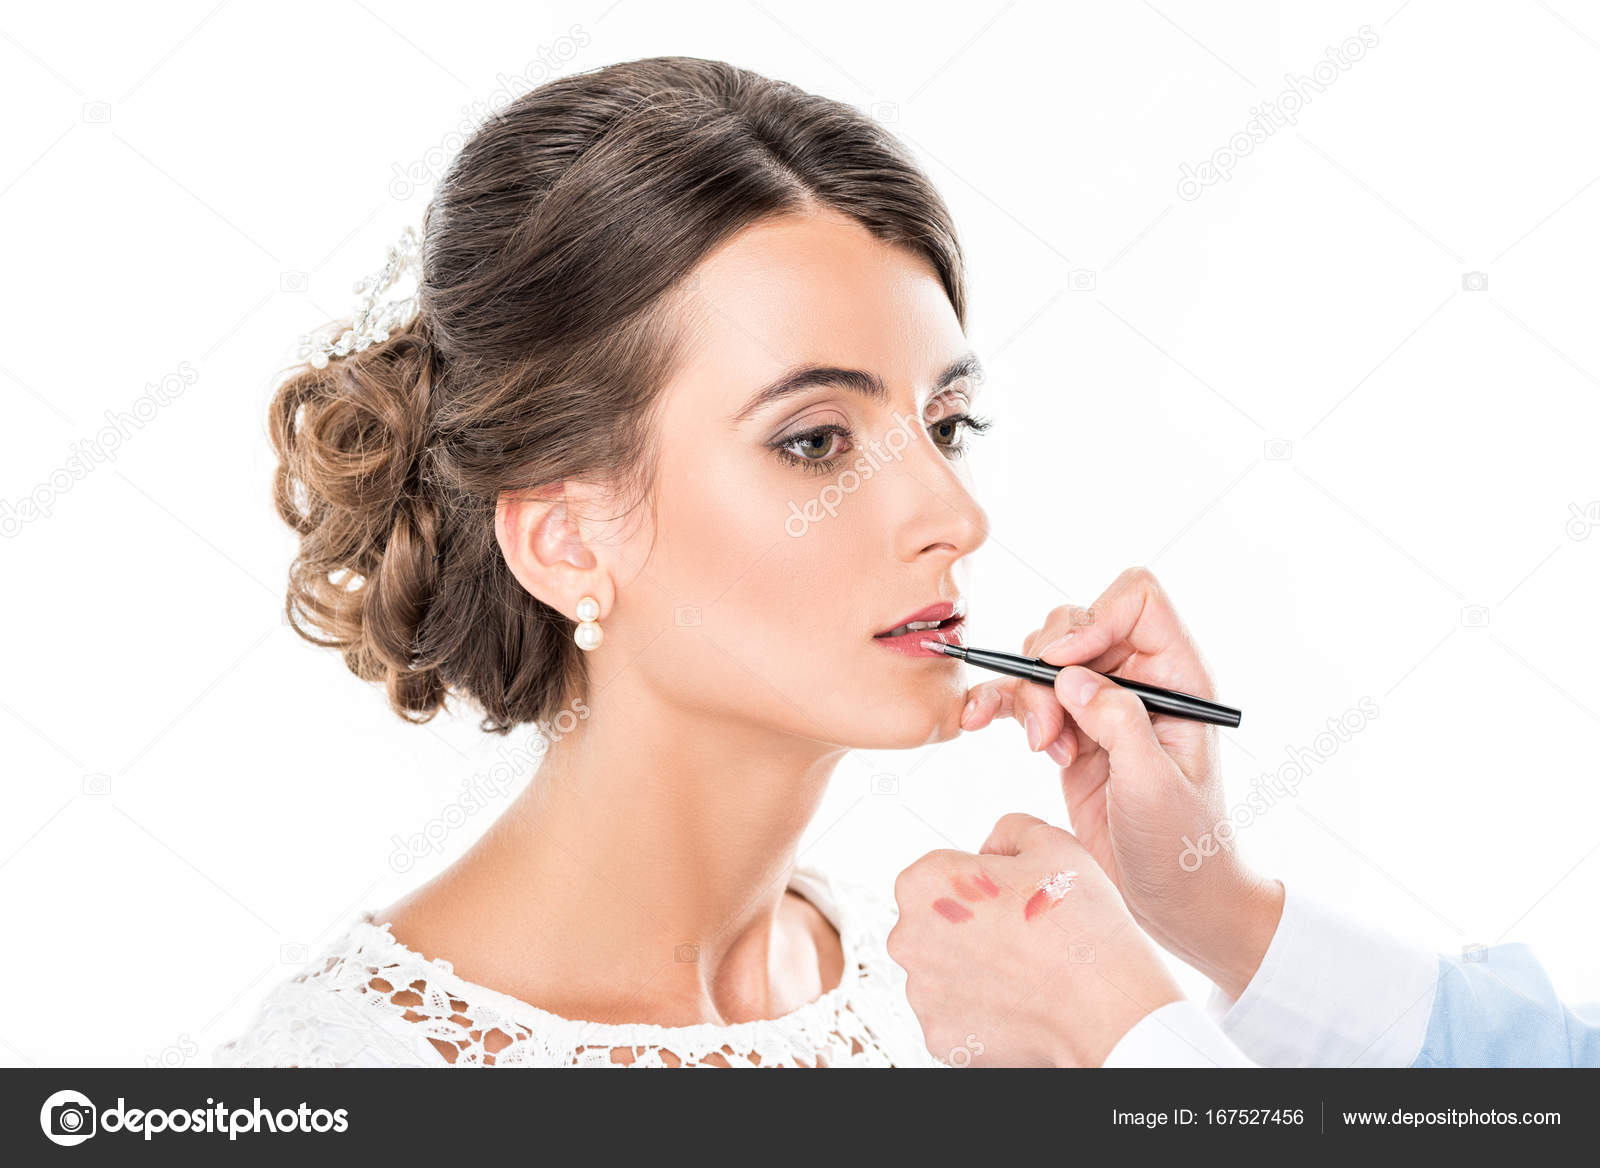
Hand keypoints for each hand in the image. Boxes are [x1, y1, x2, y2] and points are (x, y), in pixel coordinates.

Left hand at [888, 814, 1182, 1066]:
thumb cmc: (1081, 927)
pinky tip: (1020, 1005)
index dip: (985, 884)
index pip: (943, 874)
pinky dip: (983, 1012)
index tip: (1014, 901)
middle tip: (1023, 938)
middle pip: (937, 925)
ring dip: (975, 970)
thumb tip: (991, 848)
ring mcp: (922, 994)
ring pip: (946, 972)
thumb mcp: (1051, 844)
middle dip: (972, 928)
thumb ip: (1009, 830)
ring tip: (1026, 973)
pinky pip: (958, 1016)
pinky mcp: (940, 1037)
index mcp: (923, 883)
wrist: (1108, 1009)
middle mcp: (908, 938)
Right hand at [958, 566, 1281, 997]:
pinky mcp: (1068, 732)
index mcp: (1178, 678)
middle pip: (1077, 624)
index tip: (1063, 667)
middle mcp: (1139, 680)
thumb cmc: (1183, 846)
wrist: (1174, 899)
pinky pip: (1020, 695)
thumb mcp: (1155, 786)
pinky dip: (995, 703)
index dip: (1095, 619)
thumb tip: (1073, 678)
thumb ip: (1119, 724)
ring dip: (1023, 695)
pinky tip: (978, 724)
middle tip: (1049, 731)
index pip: (1138, 600)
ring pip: (1042, 659)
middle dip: (1047, 668)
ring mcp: (1100, 705)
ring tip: (1040, 749)